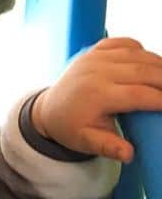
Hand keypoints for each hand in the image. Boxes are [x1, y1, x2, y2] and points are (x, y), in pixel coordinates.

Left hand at [32, 37, 161, 162]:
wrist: (48, 109)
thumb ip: (109, 147)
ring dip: (158, 64)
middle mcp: (97, 71)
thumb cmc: (71, 128)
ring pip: (138, 54)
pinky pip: (124, 43)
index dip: (161, 99)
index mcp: (97, 95)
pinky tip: (151, 62)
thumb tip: (129, 154)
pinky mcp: (95, 50)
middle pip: (144, 70)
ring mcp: (96, 57)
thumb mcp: (86, 142)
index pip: (139, 94)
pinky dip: (141, 49)